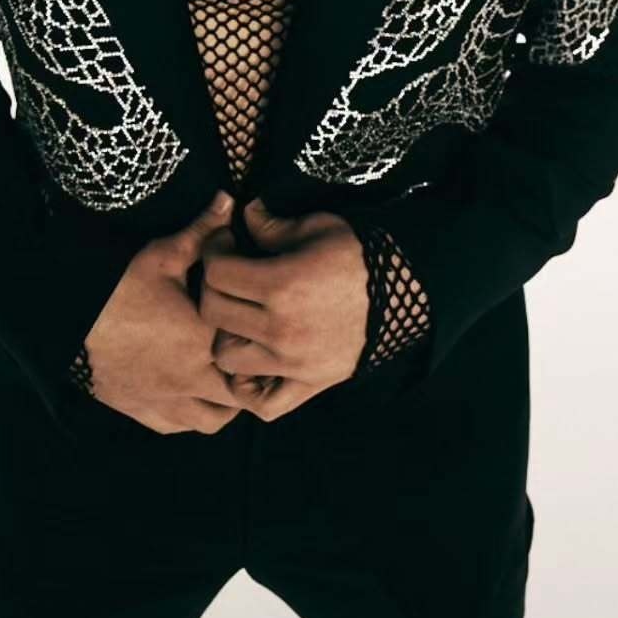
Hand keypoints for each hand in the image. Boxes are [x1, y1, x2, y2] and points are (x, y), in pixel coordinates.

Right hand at [83, 191, 260, 434]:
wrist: (68, 321)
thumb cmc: (117, 287)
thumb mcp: (162, 255)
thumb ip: (202, 233)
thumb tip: (227, 201)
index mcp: (204, 342)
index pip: (252, 353)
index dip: (260, 344)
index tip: (259, 327)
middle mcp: (191, 379)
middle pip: (240, 395)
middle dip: (246, 378)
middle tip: (243, 353)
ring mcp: (165, 400)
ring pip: (213, 419)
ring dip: (222, 402)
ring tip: (218, 375)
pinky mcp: (140, 410)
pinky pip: (178, 425)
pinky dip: (189, 414)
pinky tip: (185, 389)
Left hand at [198, 197, 368, 421]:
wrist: (404, 295)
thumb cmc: (359, 255)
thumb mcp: (318, 226)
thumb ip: (272, 225)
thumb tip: (242, 214)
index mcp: (282, 284)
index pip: (217, 271)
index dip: (215, 249)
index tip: (228, 243)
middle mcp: (281, 328)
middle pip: (213, 311)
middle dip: (213, 286)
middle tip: (230, 275)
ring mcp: (293, 362)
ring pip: (226, 356)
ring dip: (227, 334)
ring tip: (242, 317)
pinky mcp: (308, 384)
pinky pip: (263, 403)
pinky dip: (250, 387)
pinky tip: (255, 361)